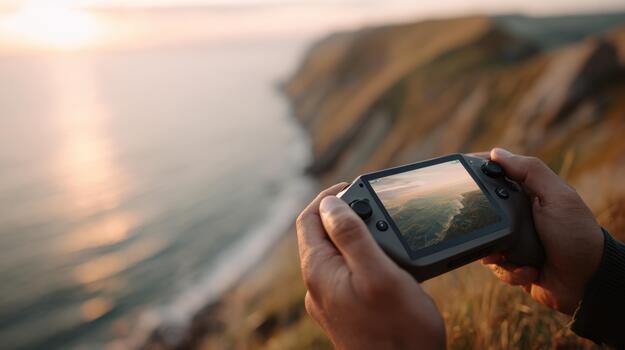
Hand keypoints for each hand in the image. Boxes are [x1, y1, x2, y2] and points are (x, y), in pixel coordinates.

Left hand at [296, 183, 445, 349]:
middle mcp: (318, 286)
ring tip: (383, 230)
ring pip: (335, 254)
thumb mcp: (378, 273)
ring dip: (355, 235)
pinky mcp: (346, 311)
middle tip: (374, 206)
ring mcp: (330, 300)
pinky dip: (361, 257)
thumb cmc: (398, 330)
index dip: (327, 197)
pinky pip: (346, 273)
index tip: (352, 185)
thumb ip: (351, 236)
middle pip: (320, 236)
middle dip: (344, 215)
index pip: (308, 220)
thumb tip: (329, 204)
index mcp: (319, 271)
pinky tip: (385, 261)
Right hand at [481, 148, 604, 314]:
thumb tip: (496, 153)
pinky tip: (529, 271)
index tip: (460, 178)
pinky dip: (510, 271)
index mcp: (527, 193)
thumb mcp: (558, 197)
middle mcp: (518, 214)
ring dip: (498, 253)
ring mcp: (514, 239)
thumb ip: (531, 172)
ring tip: (515, 258)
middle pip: (482, 210)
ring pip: (484, 240)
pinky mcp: (512, 263)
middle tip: (494, 231)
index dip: (476, 174)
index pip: (495, 176)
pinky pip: (495, 266)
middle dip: (484, 224)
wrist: (587, 282)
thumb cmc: (576, 236)